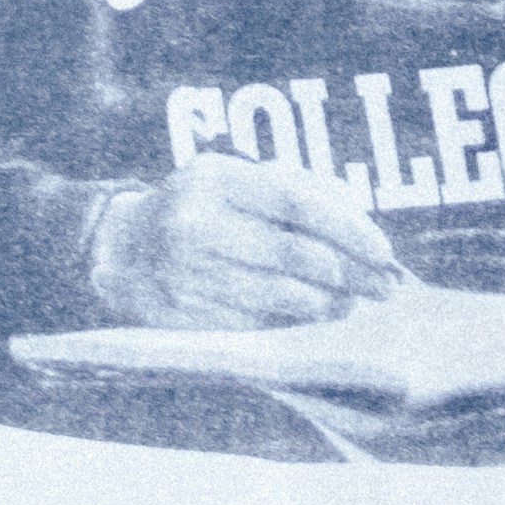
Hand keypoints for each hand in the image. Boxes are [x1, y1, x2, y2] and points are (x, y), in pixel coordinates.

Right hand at [84, 158, 388, 327]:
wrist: (120, 251)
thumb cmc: (200, 209)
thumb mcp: (235, 181)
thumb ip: (294, 192)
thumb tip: (362, 231)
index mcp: (215, 179)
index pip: (297, 204)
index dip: (348, 230)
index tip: (384, 252)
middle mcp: (197, 224)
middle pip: (295, 257)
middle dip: (349, 276)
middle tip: (383, 288)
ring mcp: (187, 274)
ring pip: (280, 298)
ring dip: (328, 306)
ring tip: (351, 305)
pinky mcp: (184, 316)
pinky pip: (256, 326)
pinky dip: (293, 326)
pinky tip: (313, 321)